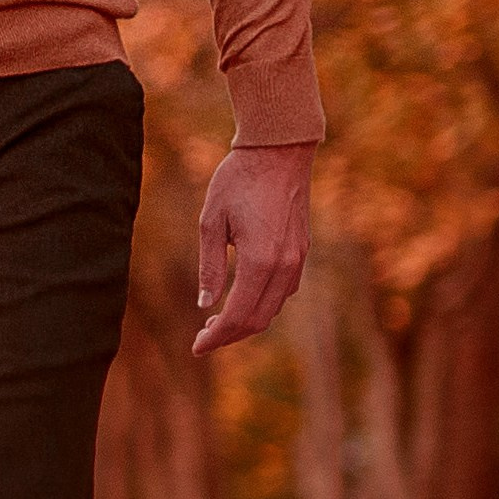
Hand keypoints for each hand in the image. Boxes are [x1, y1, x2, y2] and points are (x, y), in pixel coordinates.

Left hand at [192, 142, 314, 356]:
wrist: (278, 151)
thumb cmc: (238, 180)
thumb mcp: (211, 222)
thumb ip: (210, 267)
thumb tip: (205, 304)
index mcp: (261, 261)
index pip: (238, 315)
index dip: (216, 337)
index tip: (196, 347)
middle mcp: (285, 266)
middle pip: (258, 320)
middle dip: (230, 335)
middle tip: (203, 338)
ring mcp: (298, 259)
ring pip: (273, 308)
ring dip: (247, 321)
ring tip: (217, 321)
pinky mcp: (302, 251)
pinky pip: (284, 291)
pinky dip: (262, 304)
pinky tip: (242, 298)